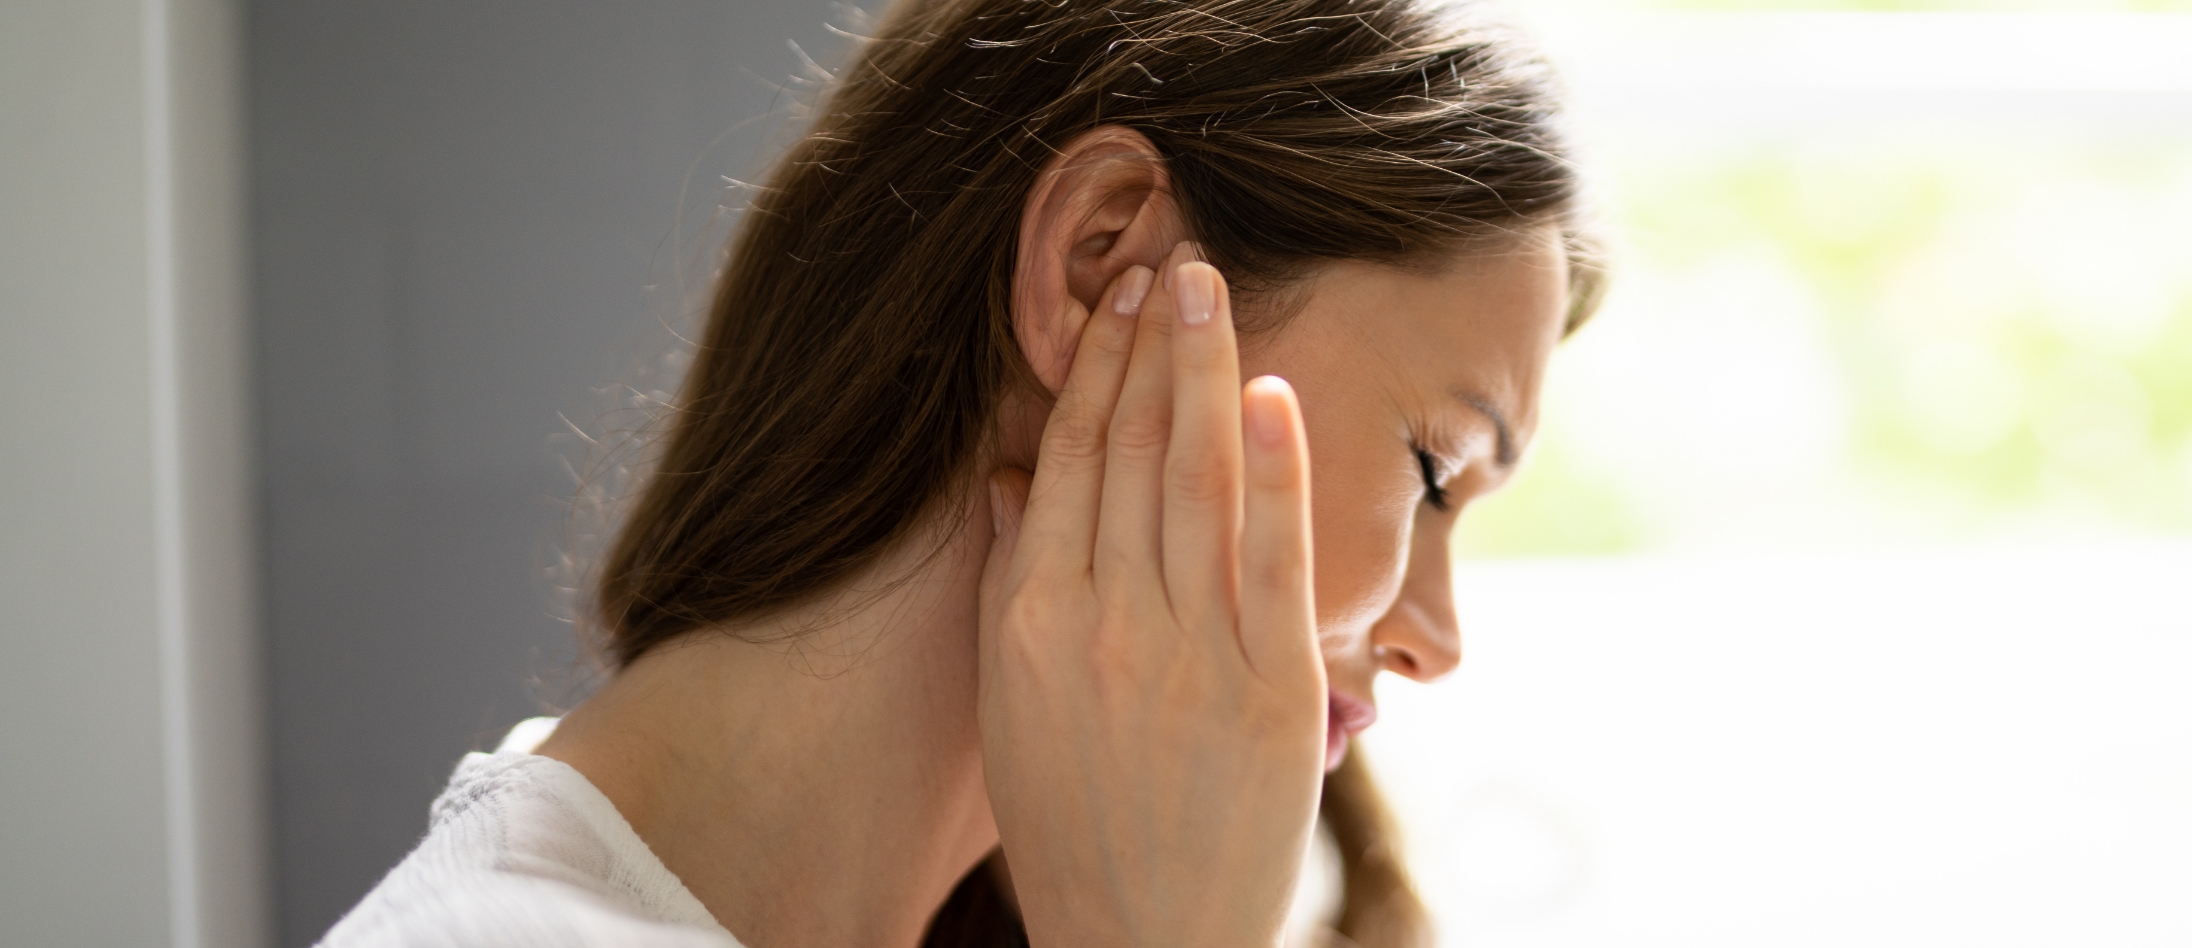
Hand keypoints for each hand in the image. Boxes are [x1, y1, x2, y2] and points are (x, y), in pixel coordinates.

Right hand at [979, 241, 1326, 947]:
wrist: (1148, 943)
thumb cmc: (1073, 823)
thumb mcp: (1010, 703)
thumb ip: (1013, 585)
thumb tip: (1012, 478)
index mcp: (1033, 623)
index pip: (1065, 465)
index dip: (1091, 374)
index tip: (1113, 304)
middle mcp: (1106, 625)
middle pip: (1127, 454)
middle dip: (1151, 347)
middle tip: (1174, 259)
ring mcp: (1192, 654)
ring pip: (1195, 482)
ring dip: (1204, 374)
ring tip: (1213, 288)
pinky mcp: (1275, 690)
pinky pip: (1271, 558)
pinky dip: (1274, 471)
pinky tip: (1272, 396)